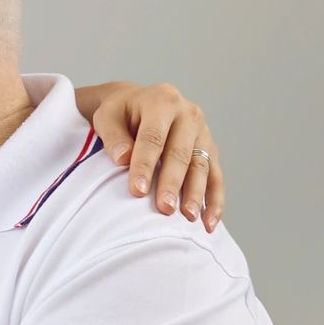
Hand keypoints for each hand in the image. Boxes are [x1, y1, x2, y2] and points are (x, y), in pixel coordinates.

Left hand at [89, 81, 222, 230]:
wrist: (140, 104)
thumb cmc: (121, 114)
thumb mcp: (107, 117)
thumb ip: (113, 136)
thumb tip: (123, 159)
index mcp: (162, 101)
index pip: (154, 137)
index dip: (145, 164)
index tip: (137, 191)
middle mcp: (188, 114)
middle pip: (181, 153)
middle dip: (173, 183)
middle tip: (164, 209)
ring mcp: (203, 132)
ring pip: (202, 166)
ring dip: (196, 194)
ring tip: (188, 218)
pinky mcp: (210, 149)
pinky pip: (216, 176)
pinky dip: (215, 200)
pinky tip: (209, 223)